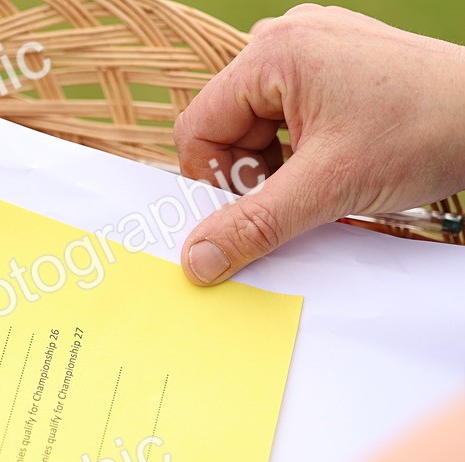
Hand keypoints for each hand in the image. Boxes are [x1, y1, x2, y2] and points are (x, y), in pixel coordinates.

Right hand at [174, 4, 464, 284]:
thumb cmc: (428, 130)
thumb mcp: (327, 188)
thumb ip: (253, 226)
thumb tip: (197, 259)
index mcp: (274, 53)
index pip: (198, 128)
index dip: (215, 181)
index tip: (244, 214)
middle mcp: (287, 39)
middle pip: (226, 126)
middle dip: (250, 173)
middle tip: (291, 199)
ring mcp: (312, 47)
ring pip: (256, 124)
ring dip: (274, 165)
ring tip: (319, 180)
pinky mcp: (334, 63)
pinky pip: (286, 113)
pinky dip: (297, 150)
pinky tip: (331, 164)